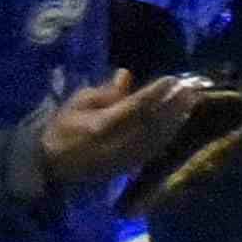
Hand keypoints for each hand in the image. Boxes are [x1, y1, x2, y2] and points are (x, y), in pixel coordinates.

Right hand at [32, 73, 210, 186]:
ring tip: (190, 101)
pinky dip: (168, 133)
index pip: (136, 107)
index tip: (172, 79)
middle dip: (173, 104)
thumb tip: (126, 75)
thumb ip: (104, 92)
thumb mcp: (76, 103)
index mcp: (101, 125)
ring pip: (157, 136)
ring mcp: (125, 157)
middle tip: (190, 88)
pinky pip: (154, 148)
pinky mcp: (129, 166)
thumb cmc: (62, 128)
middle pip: (153, 122)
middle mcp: (117, 143)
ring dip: (175, 118)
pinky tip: (179, 121)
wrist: (51, 165)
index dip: (156, 93)